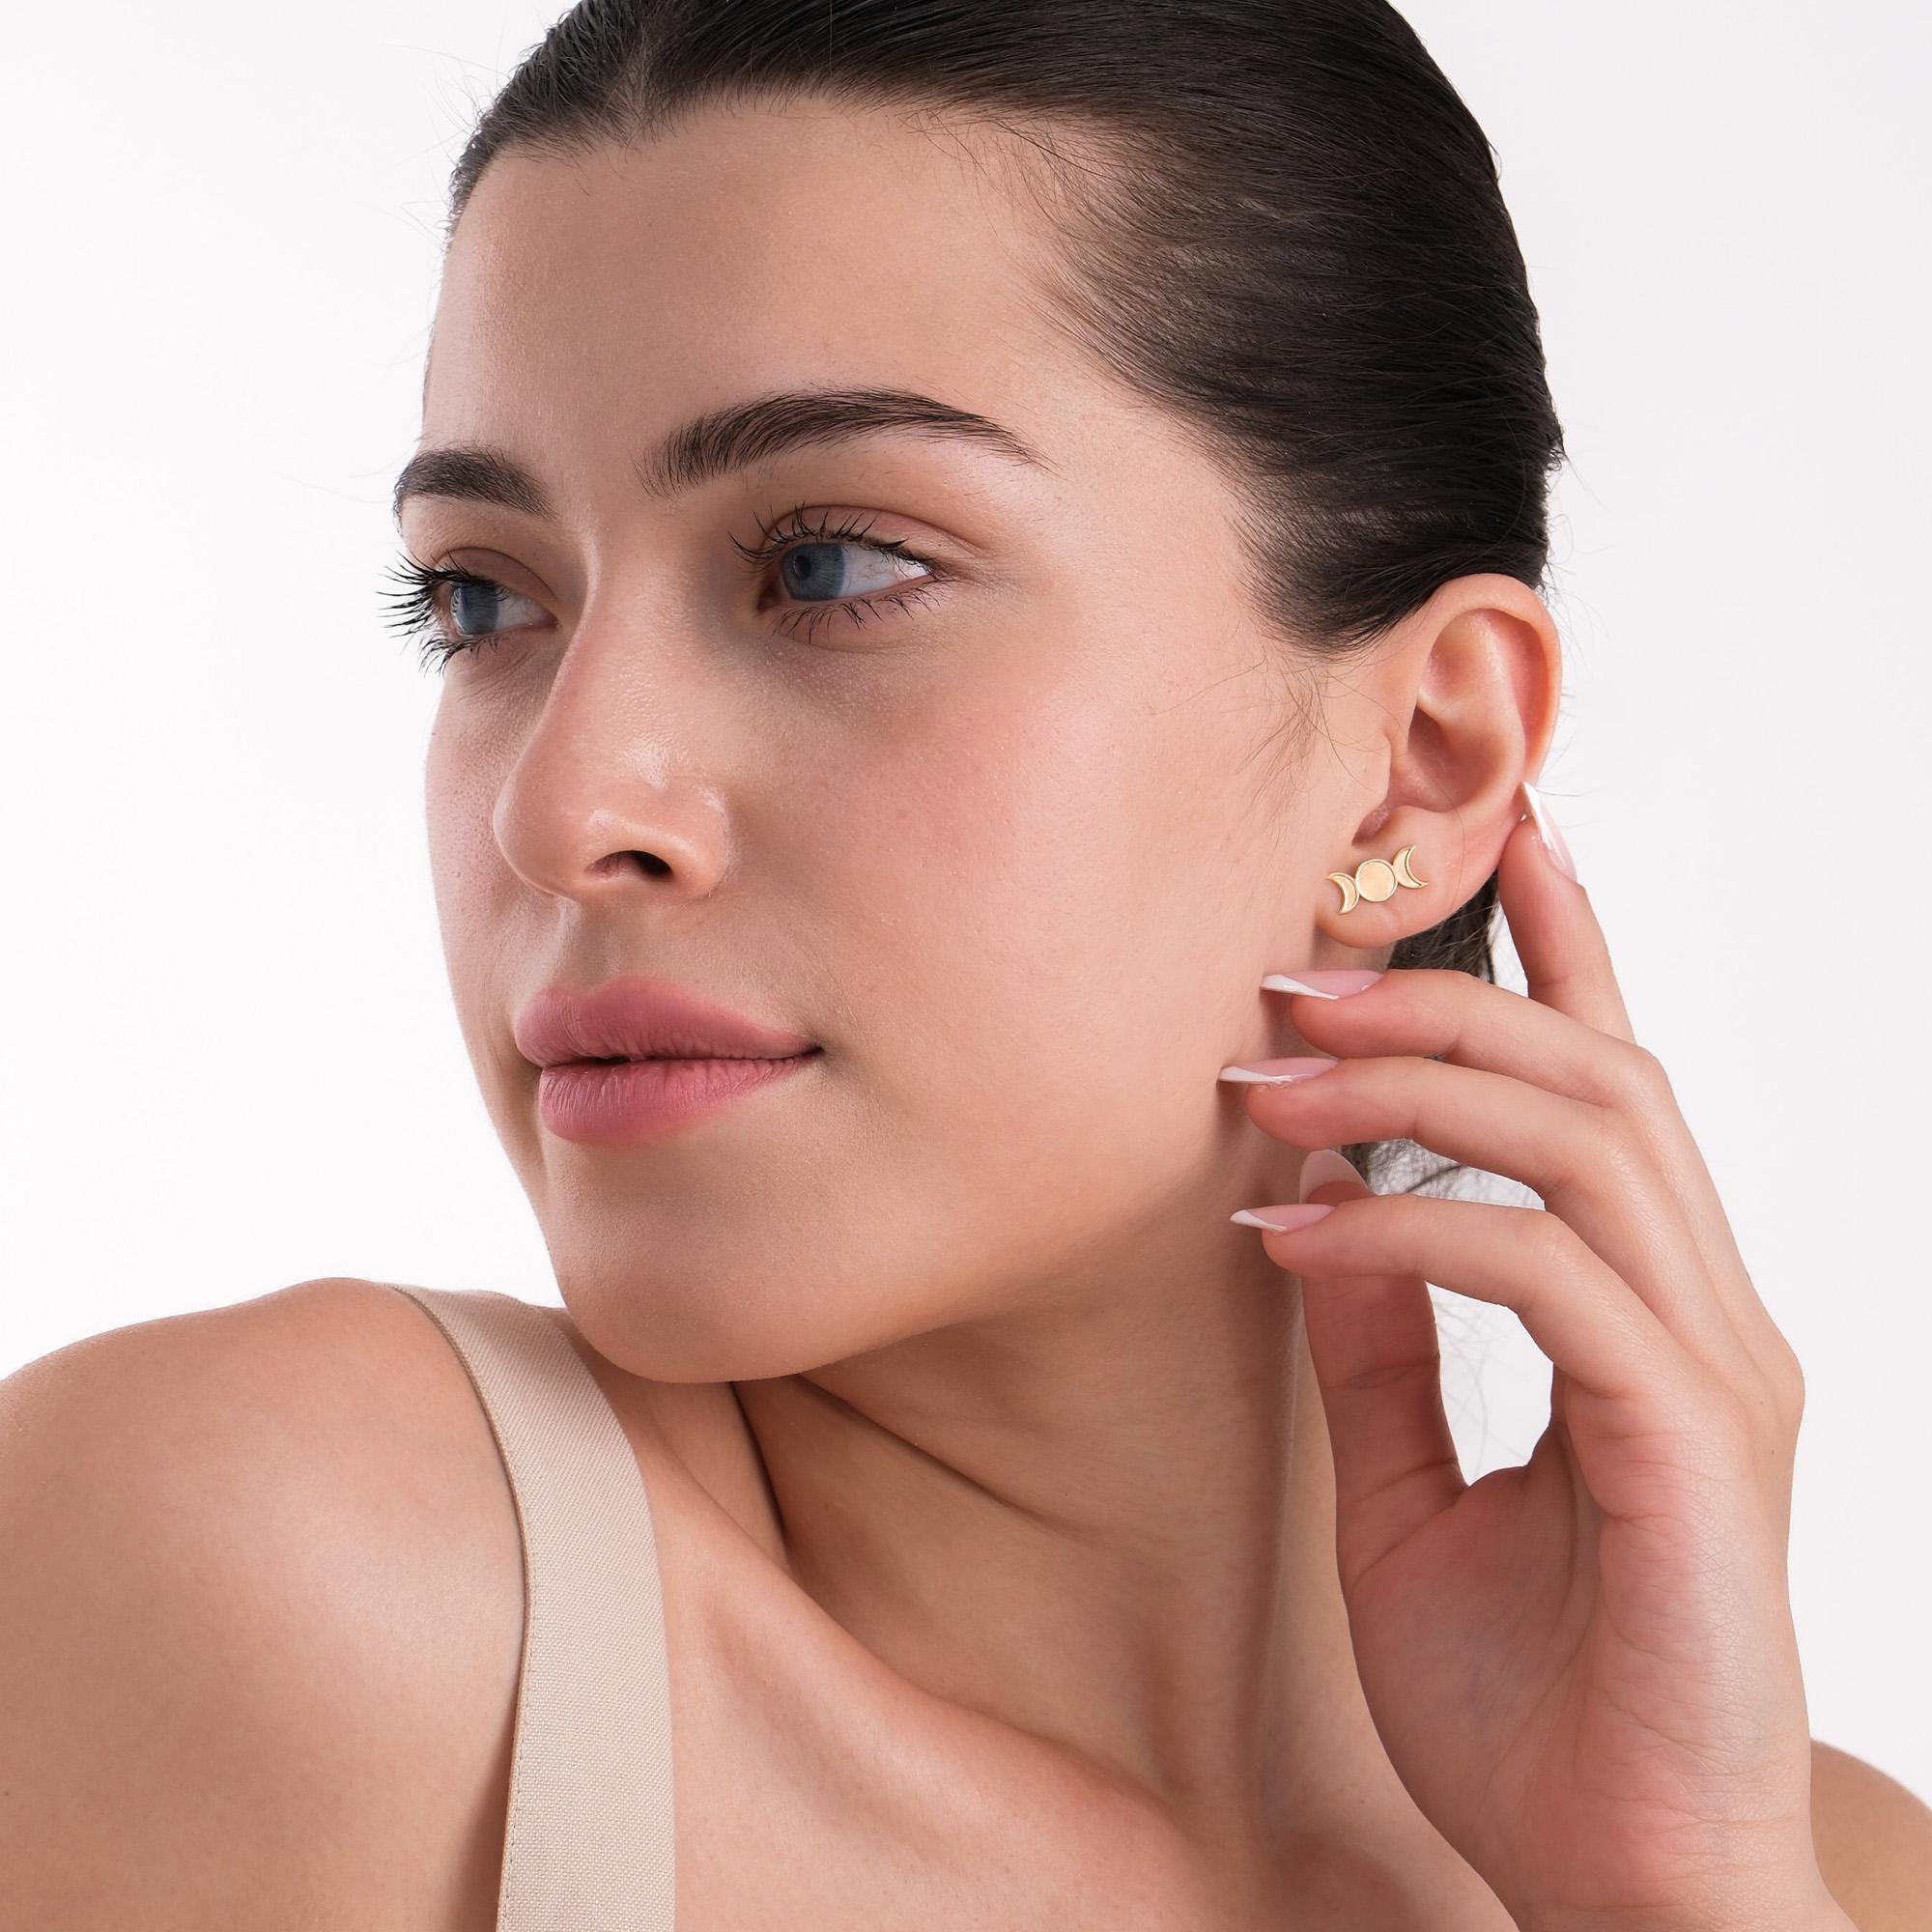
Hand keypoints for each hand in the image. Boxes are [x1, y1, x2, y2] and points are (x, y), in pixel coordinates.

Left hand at [1227, 809, 1835, 1931]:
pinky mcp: (1689, 1448)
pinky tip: (1296, 1239)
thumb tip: (1325, 1209)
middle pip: (1596, 1079)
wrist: (1619, 1894)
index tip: (1505, 835)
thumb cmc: (1533, 1710)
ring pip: (1587, 1143)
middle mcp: (1711, 1319)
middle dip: (1442, 998)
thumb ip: (1386, 1350)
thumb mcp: (1414, 1496)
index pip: (1618, 1089)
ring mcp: (1715, 1376)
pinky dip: (1415, 1233)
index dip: (1570, 949)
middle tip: (1286, 982)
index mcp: (1658, 1318)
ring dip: (1418, 1086)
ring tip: (1273, 1077)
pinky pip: (1546, 1278)